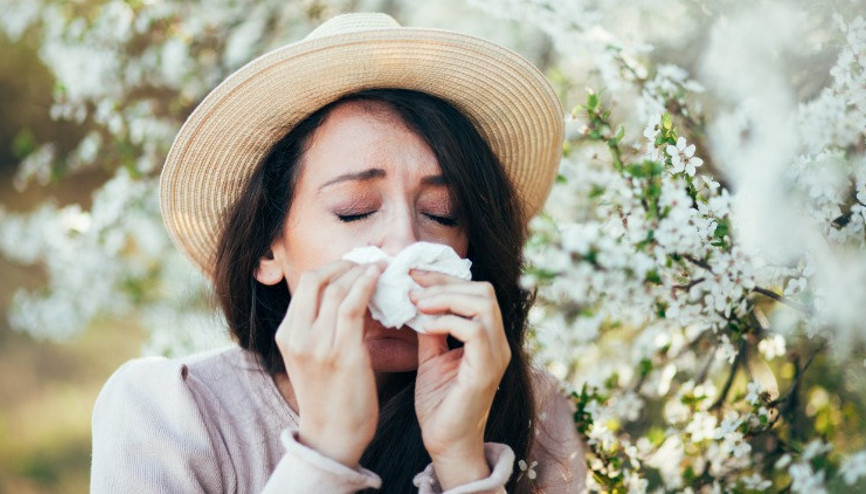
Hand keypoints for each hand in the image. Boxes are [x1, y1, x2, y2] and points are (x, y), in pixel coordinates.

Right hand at [275, 260, 380, 467]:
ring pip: (336, 288)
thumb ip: (322, 326)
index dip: (333, 267)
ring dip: (361, 272)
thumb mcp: (313, 356)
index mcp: (286, 334)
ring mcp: (316, 345)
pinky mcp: (341, 353)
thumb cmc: (330, 397)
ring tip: (380, 268)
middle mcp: (296, 336)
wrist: (332, 437)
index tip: (355, 264)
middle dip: (345, 264)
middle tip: (369, 262)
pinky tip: (379, 278)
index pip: (306, 284)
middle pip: (317, 278)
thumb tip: (349, 292)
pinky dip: (366, 285)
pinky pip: (352, 306)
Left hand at [409, 270, 511, 488]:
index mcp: (488, 338)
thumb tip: (417, 299)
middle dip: (445, 282)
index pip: (475, 291)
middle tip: (413, 286)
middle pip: (483, 290)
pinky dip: (447, 321)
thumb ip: (430, 329)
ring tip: (418, 303)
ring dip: (446, 297)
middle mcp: (499, 343)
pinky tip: (425, 325)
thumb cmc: (440, 404)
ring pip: (483, 304)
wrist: (446, 444)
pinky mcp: (486, 370)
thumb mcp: (431, 357)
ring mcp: (496, 356)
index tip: (413, 275)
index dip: (444, 278)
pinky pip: (475, 330)